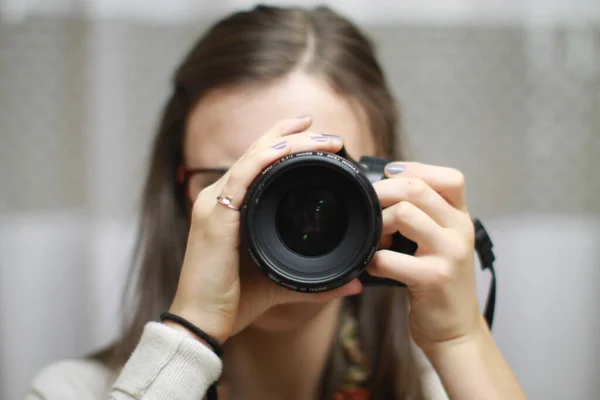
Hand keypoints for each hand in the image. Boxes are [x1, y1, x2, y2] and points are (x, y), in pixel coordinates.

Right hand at [168, 117, 361, 342]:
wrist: (203, 323)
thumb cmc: (234, 300)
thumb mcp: (280, 283)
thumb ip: (317, 283)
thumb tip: (353, 283)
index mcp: (231, 208)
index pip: (257, 164)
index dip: (282, 142)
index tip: (313, 132)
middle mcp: (219, 200)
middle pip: (256, 152)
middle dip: (291, 134)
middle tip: (325, 131)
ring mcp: (214, 206)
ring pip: (252, 158)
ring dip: (287, 142)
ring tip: (320, 136)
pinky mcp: (214, 217)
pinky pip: (240, 177)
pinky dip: (264, 159)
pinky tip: (285, 148)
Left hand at [367, 162, 482, 350]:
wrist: (456, 329)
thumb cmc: (439, 281)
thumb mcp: (442, 243)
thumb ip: (425, 217)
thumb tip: (385, 190)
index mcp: (461, 218)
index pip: (450, 177)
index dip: (416, 168)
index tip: (390, 173)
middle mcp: (460, 230)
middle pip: (417, 188)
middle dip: (383, 192)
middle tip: (368, 207)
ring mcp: (449, 254)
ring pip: (404, 214)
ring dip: (378, 223)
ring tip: (375, 238)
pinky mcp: (433, 278)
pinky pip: (390, 258)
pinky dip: (373, 260)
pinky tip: (373, 266)